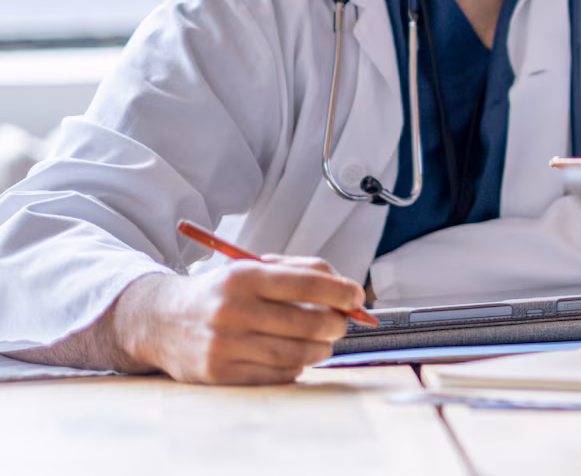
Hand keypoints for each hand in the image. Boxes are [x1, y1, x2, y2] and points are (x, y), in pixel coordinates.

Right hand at [112, 256, 364, 384]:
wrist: (161, 321)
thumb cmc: (221, 293)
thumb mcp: (253, 268)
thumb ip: (302, 272)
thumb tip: (349, 293)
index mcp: (243, 277)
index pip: (307, 284)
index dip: (341, 292)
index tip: (357, 297)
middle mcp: (232, 311)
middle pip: (308, 323)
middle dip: (336, 324)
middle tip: (341, 323)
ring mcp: (224, 345)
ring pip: (298, 354)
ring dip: (321, 349)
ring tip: (322, 343)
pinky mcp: (219, 374)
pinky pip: (277, 375)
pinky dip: (295, 367)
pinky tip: (293, 356)